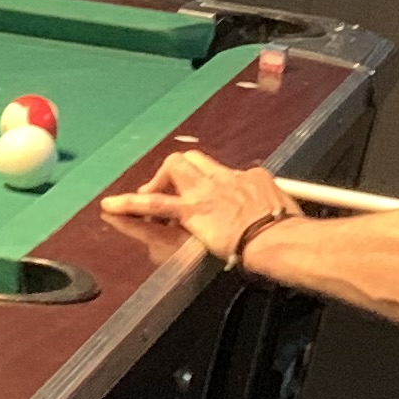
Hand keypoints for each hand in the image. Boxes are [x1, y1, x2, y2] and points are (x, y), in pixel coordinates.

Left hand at [101, 148, 291, 266]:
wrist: (276, 237)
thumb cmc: (286, 231)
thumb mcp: (286, 210)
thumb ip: (273, 209)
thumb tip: (277, 216)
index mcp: (250, 178)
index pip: (224, 173)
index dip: (214, 185)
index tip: (216, 202)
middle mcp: (225, 177)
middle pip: (194, 161)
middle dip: (180, 173)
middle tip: (172, 193)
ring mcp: (205, 192)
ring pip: (173, 169)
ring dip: (157, 182)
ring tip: (142, 197)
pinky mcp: (191, 210)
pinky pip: (154, 204)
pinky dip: (130, 204)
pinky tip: (112, 205)